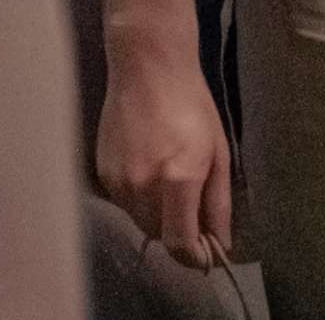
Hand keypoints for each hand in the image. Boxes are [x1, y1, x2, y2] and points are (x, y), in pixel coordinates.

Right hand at [96, 38, 233, 270]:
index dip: (195, 257)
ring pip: (140, 221)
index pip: (180, 244)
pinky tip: (149, 168)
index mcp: (178, 178)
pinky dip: (139, 199)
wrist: (147, 67)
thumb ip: (218, 203)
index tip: (206, 254)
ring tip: (169, 180)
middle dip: (179, 231)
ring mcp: (119, 181)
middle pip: (160, 236)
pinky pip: (124, 203)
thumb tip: (222, 243)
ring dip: (158, 216)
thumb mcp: (218, 152)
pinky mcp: (103, 173)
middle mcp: (143, 186)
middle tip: (192, 207)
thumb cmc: (191, 105)